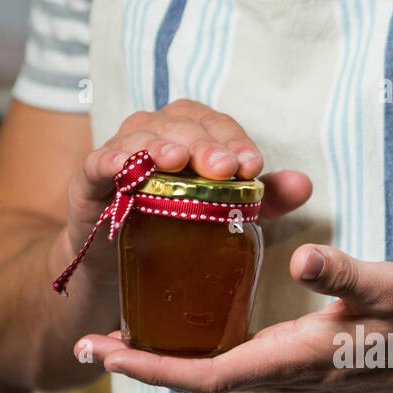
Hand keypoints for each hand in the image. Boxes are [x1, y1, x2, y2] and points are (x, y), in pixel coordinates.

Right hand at [65, 99, 309, 291]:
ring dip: (160, 146)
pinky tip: (128, 169)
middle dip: (204, 143)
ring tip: (178, 162)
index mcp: (188, 136)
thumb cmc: (175, 229)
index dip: (233, 138)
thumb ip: (264, 199)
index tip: (253, 165)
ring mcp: (118, 155)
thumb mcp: (226, 214)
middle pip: (179, 124)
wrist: (118, 269)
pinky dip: (113, 161)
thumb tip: (304, 185)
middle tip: (224, 168)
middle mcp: (152, 135)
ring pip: (139, 135)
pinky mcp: (88, 182)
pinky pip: (98, 162)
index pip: (213, 123)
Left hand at [79, 245, 392, 392]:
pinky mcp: (300, 361)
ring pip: (213, 373)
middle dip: (143, 366)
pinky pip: (234, 364)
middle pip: (198, 378)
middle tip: (90, 347)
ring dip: (165, 361)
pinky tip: (184, 328)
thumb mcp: (389, 288)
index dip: (155, 367)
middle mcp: (286, 373)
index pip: (210, 371)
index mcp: (297, 356)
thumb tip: (299, 255)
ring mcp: (292, 372)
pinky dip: (196, 351)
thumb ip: (344, 273)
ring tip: (119, 340)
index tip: (106, 354)